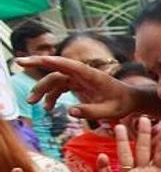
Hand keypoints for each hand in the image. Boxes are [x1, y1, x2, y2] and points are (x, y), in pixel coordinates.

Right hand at [15, 56, 140, 119]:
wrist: (131, 100)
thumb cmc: (123, 104)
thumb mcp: (111, 111)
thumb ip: (92, 112)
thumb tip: (69, 111)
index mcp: (91, 75)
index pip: (66, 65)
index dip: (48, 60)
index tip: (32, 59)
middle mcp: (83, 74)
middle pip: (56, 69)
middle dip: (37, 67)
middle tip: (19, 64)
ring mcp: (80, 78)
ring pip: (55, 79)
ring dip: (42, 89)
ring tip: (32, 103)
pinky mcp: (79, 84)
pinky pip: (61, 87)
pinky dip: (52, 96)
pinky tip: (48, 108)